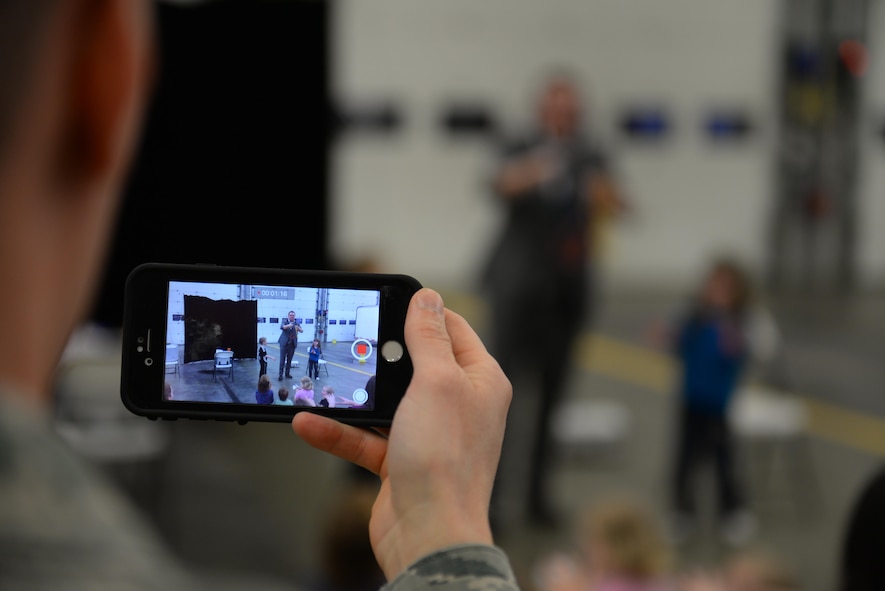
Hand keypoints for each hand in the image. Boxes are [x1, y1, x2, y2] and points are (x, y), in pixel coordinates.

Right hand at [292, 288, 511, 579]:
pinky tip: (309, 423)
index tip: (392, 298)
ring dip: (351, 397)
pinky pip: (366, 438)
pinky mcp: (402, 462)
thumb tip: (427, 298)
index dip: (424, 312)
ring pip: (385, 403)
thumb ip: (428, 337)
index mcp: (480, 381)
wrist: (429, 535)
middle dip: (380, 354)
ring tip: (320, 383)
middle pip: (415, 364)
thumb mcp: (436, 381)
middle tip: (352, 339)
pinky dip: (339, 431)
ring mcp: (430, 434)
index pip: (454, 330)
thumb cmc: (445, 461)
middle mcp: (459, 405)